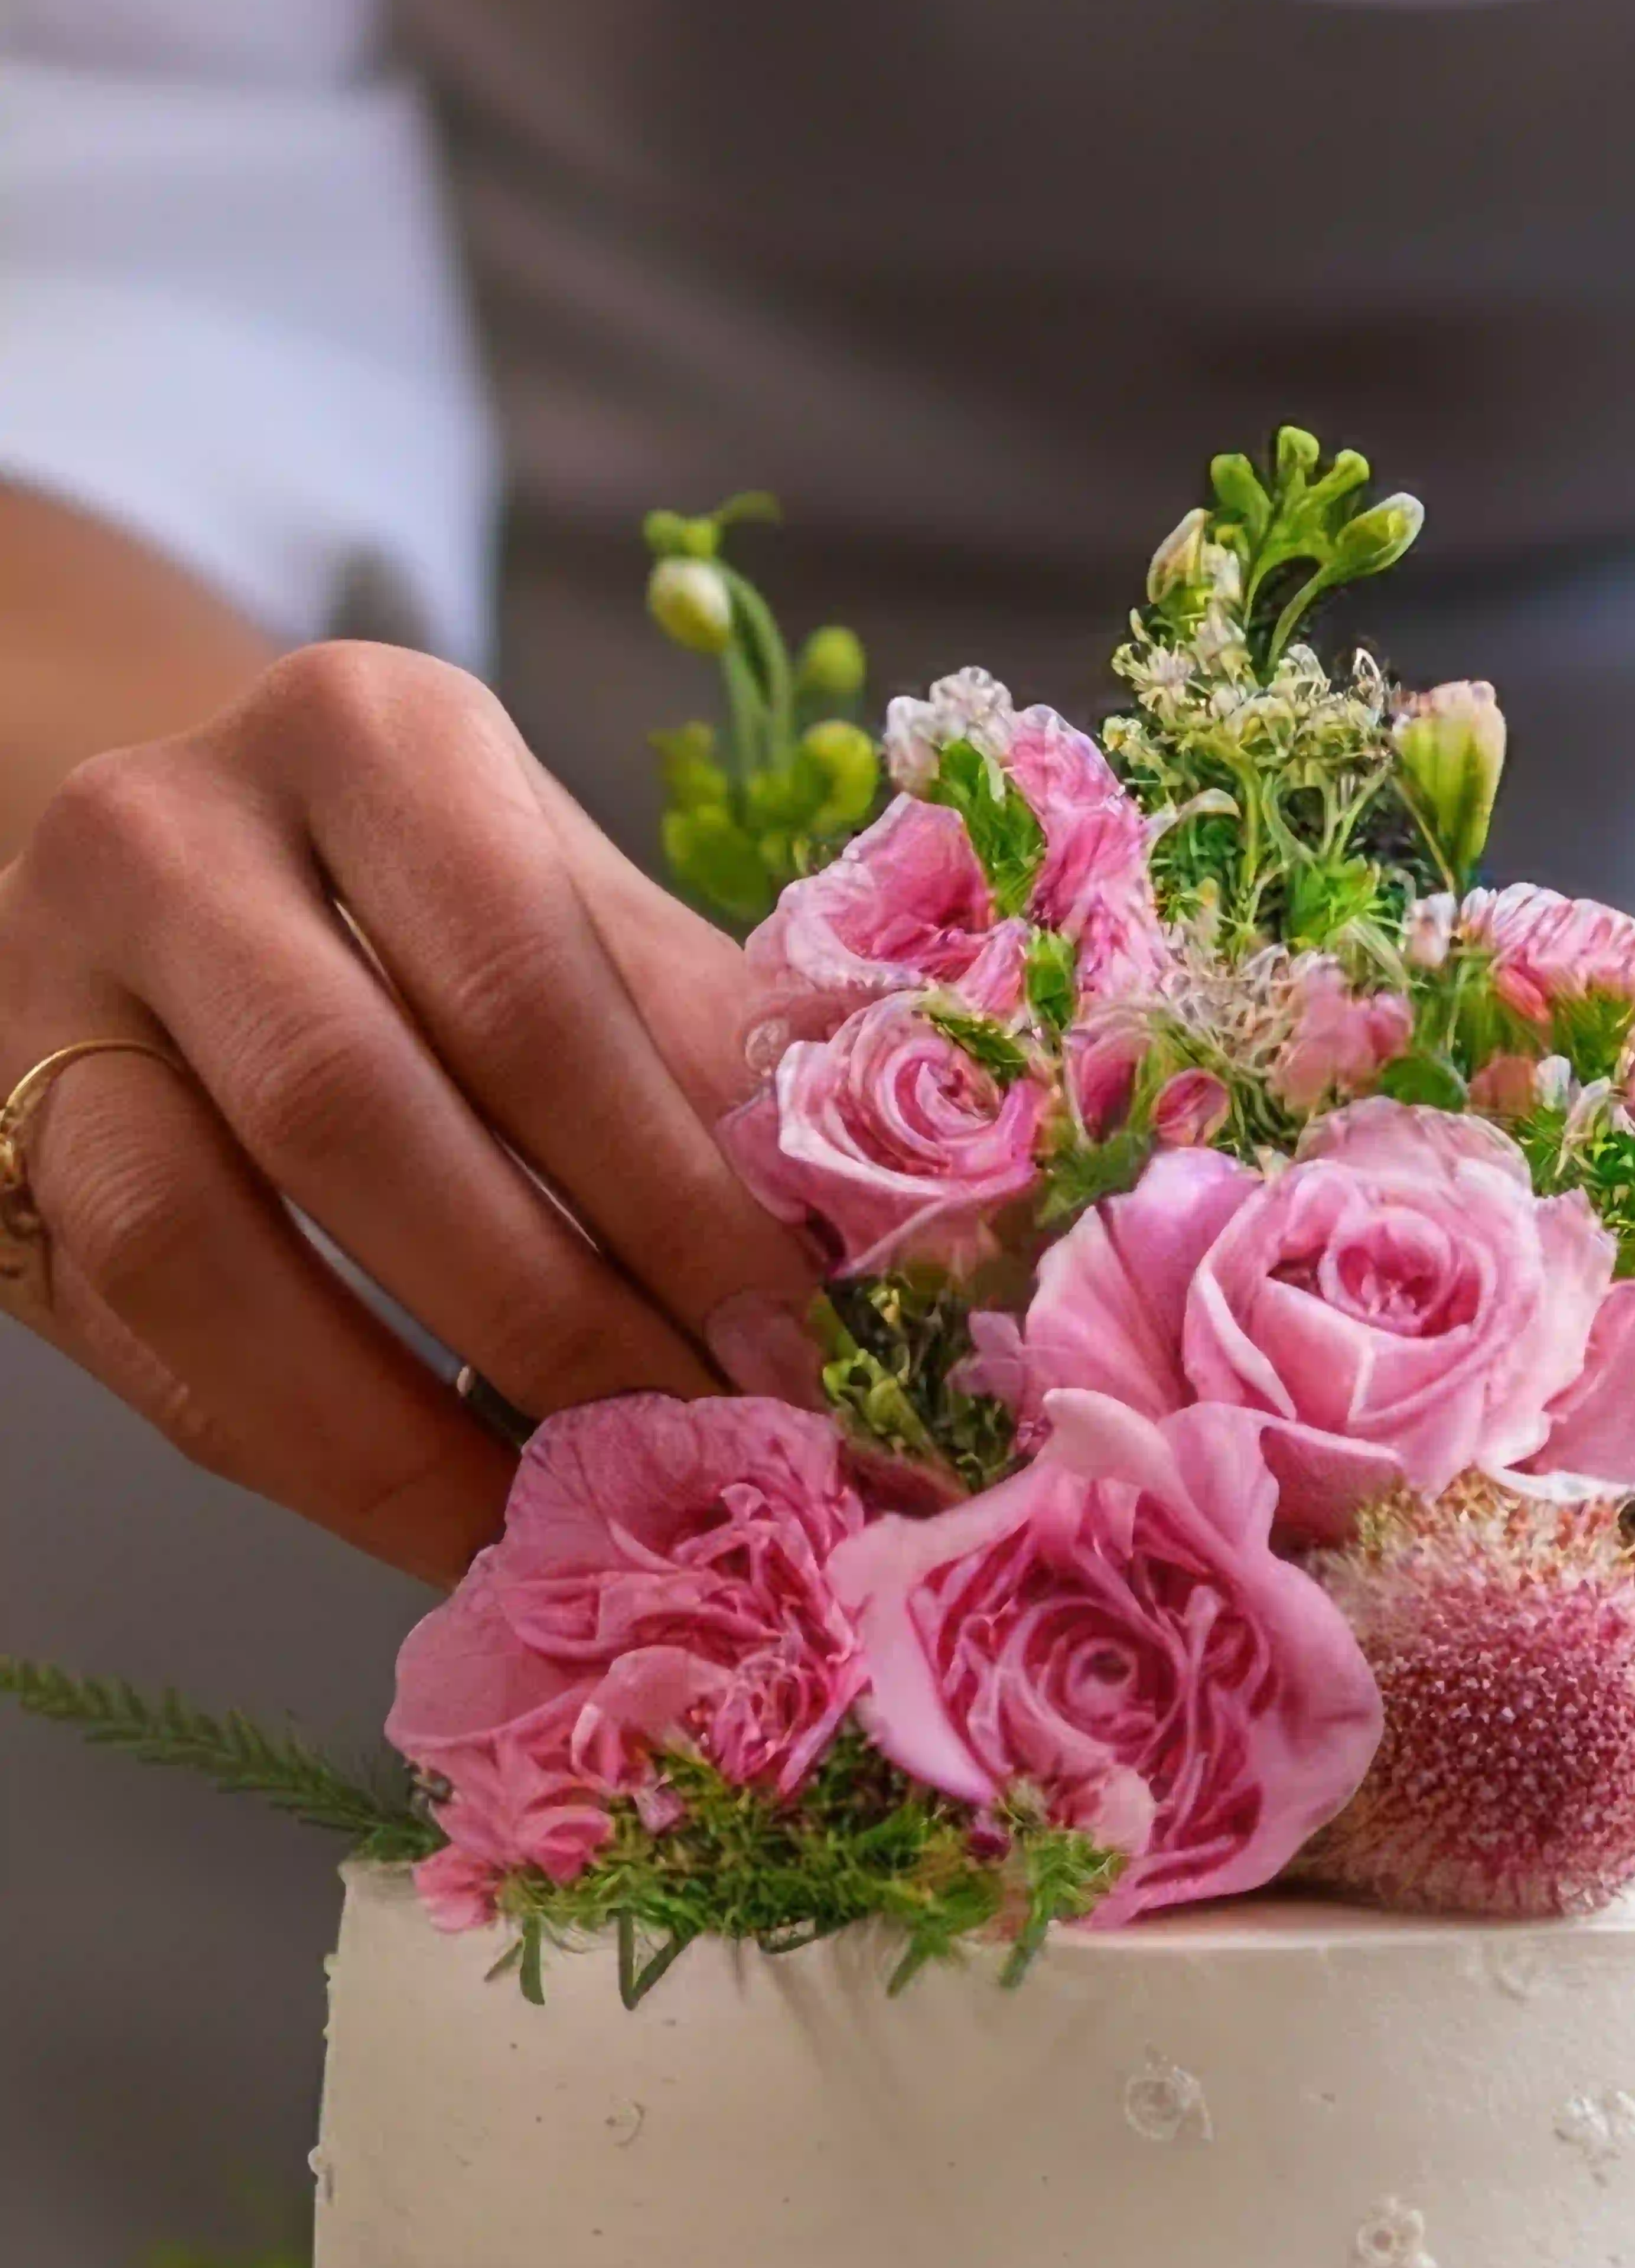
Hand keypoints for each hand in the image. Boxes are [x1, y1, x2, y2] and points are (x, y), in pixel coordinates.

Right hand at [0, 644, 816, 1580]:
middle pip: (350, 1109)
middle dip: (548, 1317)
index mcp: (368, 735)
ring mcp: (35, 982)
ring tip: (571, 1532)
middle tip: (705, 1463)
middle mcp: (168, 826)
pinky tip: (447, 1527)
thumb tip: (914, 1263)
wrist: (201, 889)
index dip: (664, 1191)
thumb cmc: (444, 923)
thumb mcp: (584, 933)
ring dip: (403, 1423)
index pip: (526, 986)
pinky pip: (145, 1342)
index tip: (796, 1353)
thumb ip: (709, 1065)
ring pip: (199, 1240)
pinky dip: (311, 1454)